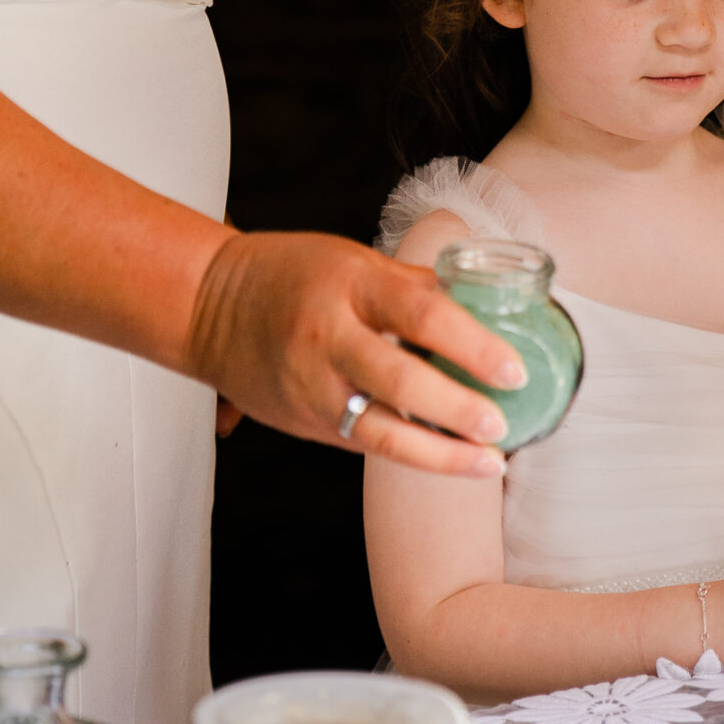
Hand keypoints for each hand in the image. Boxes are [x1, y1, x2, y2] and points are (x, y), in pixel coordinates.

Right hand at [186, 231, 522, 473]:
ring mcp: (312, 386)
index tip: (514, 369)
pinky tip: (447, 458)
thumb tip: (485, 307)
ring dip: (441, 455)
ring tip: (488, 462)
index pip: (421, 315)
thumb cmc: (292, 275)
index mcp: (350, 286)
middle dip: (459, 410)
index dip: (474, 345)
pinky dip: (409, 453)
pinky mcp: (304, 422)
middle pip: (402, 381)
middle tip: (502, 423)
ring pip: (381, 433)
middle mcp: (328, 338)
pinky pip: (363, 444)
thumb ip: (412, 287)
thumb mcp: (354, 261)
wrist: (209, 307)